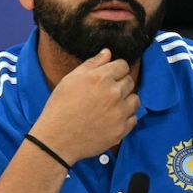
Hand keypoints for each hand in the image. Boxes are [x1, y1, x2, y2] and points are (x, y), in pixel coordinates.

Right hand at [29, 49, 139, 163]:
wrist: (56, 139)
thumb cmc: (60, 107)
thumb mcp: (70, 80)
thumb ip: (92, 64)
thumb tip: (107, 52)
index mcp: (101, 78)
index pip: (123, 65)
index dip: (116, 69)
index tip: (110, 76)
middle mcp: (114, 93)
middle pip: (130, 81)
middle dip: (120, 84)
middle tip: (106, 93)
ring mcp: (120, 112)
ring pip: (135, 100)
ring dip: (126, 101)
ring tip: (111, 106)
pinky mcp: (122, 129)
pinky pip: (134, 119)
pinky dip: (125, 118)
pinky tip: (111, 119)